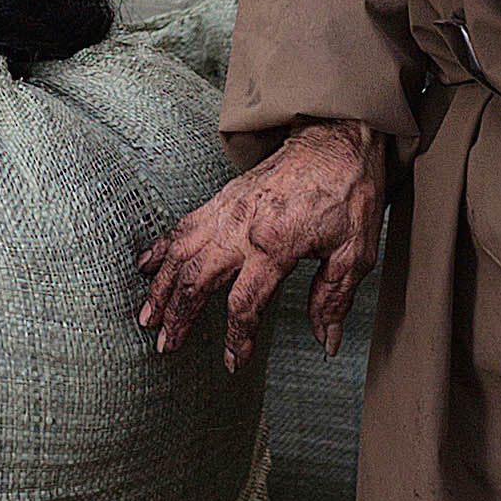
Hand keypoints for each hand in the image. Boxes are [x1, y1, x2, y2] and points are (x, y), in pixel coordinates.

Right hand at [133, 119, 388, 365]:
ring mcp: (227, 209)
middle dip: (177, 316)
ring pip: (181, 252)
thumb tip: (326, 340)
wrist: (336, 138)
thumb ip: (333, 298)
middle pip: (196, 279)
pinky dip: (162, 247)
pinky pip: (184, 225)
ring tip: (146, 315)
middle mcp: (241, 227)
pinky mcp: (223, 197)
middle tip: (164, 345)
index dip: (237, 339)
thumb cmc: (348, 192)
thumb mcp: (355, 252)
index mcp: (275, 244)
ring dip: (161, 286)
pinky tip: (148, 264)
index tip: (235, 362)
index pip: (244, 304)